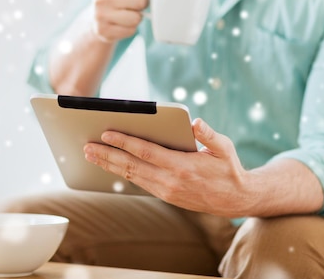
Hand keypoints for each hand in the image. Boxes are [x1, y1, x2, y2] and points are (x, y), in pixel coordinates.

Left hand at [83, 118, 251, 216]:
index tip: (106, 133)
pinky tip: (110, 166)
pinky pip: (139, 182)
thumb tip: (196, 122)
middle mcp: (169, 181)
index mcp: (181, 166)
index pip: (145, 152)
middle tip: (86, 147)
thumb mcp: (224, 148)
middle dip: (107, 155)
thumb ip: (209, 134)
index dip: (124, 142)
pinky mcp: (165, 195)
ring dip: (109, 165)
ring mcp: (165, 191)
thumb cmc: (229, 168)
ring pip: (131, 176)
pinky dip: (122, 173)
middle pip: (131, 166)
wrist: (236, 200)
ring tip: (91, 155)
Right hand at [90, 0, 151, 42]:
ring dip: (137, 16)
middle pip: (140, 2)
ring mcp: (100, 16)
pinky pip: (130, 31)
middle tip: (135, 2)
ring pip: (136, 18)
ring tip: (129, 12)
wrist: (96, 16)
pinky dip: (131, 28)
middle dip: (142, 3)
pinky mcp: (103, 32)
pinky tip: (123, 23)